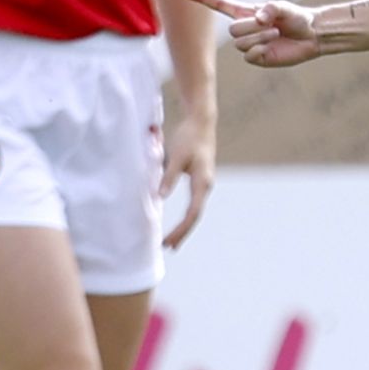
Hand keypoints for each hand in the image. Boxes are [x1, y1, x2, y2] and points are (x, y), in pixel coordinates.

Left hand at [159, 112, 215, 248]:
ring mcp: (204, 183)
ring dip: (184, 226)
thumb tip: (162, 197)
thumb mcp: (177, 156)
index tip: (168, 241)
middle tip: (169, 247)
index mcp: (203, 182)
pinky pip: (194, 203)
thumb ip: (170, 176)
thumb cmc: (189, 137)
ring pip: (196, 210)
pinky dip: (186, 216)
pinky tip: (179, 222)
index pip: (193, 213)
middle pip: (196, 216)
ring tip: (172, 240)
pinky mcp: (200, 179)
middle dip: (183, 233)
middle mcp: (206, 185)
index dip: (181, 229)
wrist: (201, 121)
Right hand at [182, 0, 320, 66]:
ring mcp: (249, 44)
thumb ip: (269, 8)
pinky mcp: (257, 58)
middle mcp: (245, 28)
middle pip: (232, 30)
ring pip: (240, 44)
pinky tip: (271, 46)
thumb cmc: (297, 17)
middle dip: (251, 27)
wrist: (311, 35)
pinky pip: (248, 56)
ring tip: (275, 33)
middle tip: (271, 25)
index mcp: (245, 12)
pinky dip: (260, 50)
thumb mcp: (283, 6)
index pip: (219, 5)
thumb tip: (257, 18)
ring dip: (260, 37)